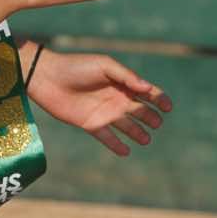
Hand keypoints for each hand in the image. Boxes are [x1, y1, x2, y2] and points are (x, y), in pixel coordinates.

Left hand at [25, 47, 171, 156]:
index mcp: (121, 83)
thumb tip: (147, 88)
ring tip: (146, 140)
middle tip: (157, 123)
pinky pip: (107, 137)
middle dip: (150, 117)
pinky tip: (126, 151)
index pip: (146, 92)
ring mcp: (103, 112)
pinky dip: (117, 145)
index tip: (168, 107)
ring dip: (137, 133)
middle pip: (139, 110)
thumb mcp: (104, 65)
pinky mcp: (90, 124)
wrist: (48, 77)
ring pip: (126, 126)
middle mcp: (115, 98)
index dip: (159, 99)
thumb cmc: (77, 66)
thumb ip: (126, 76)